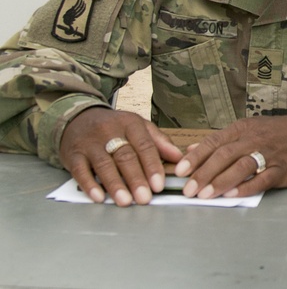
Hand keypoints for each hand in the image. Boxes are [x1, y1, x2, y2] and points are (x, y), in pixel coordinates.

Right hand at [59, 107, 182, 206]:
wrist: (78, 118)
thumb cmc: (114, 126)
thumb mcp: (138, 126)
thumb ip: (159, 142)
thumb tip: (179, 158)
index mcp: (130, 123)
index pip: (144, 145)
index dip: (152, 166)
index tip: (159, 184)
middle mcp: (109, 131)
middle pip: (125, 156)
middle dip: (136, 179)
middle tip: (144, 198)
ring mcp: (90, 143)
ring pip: (104, 164)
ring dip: (115, 185)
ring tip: (125, 201)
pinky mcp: (73, 154)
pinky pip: (80, 170)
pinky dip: (89, 185)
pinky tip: (98, 197)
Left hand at [173, 115, 286, 199]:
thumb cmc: (277, 134)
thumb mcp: (249, 129)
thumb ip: (220, 141)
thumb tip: (192, 149)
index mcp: (243, 129)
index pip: (214, 142)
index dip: (196, 157)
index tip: (180, 171)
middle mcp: (254, 140)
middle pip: (224, 155)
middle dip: (204, 173)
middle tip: (188, 190)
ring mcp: (268, 154)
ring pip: (241, 166)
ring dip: (221, 181)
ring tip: (204, 195)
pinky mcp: (281, 169)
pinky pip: (261, 179)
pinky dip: (245, 187)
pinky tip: (232, 195)